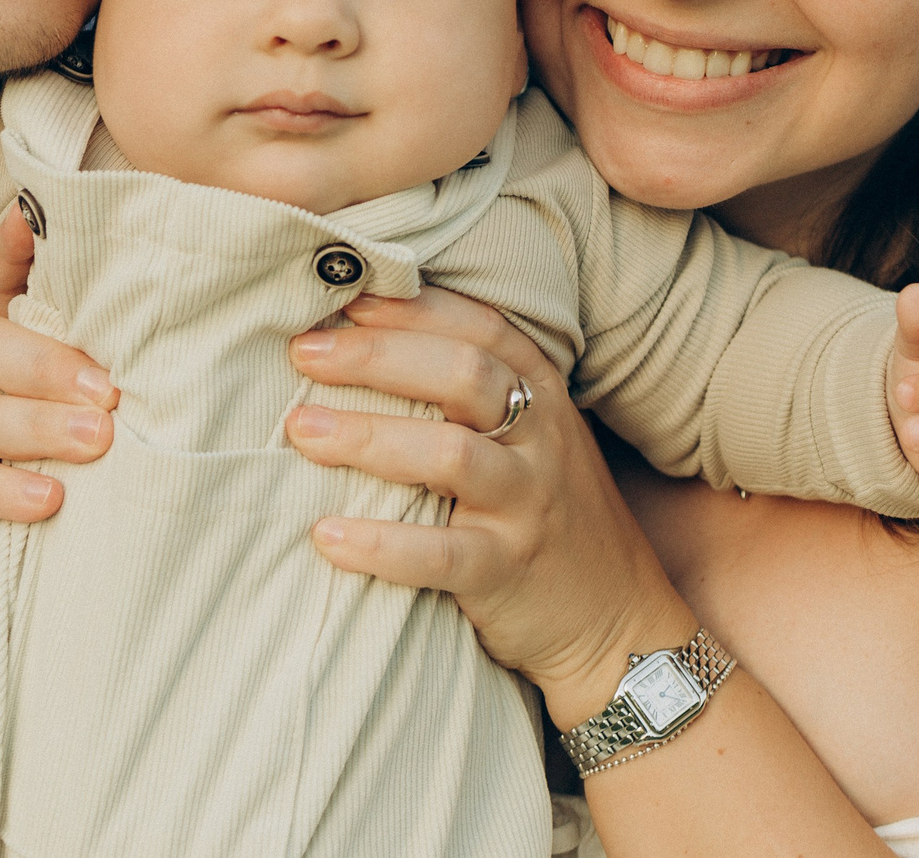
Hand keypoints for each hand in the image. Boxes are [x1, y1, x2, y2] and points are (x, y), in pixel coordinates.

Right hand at [0, 207, 118, 614]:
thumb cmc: (56, 455)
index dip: (11, 246)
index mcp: (5, 338)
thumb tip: (202, 318)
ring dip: (38, 424)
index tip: (30, 213)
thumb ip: (115, 358)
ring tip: (96, 441)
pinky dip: (8, 491)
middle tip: (108, 391)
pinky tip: (50, 498)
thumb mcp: (83, 398)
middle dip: (46, 363)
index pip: (0, 278)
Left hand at [282, 287, 696, 729]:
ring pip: (451, 455)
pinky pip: (441, 554)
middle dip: (376, 356)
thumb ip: (473, 390)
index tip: (341, 297)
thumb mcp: (531, 436)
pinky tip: (326, 535)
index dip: (410, 307)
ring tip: (301, 431)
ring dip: (369, 436)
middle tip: (302, 353)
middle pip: (462, 374)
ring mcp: (528, 504)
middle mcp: (542, 439)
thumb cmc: (548, 512)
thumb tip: (357, 337)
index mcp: (543, 393)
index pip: (480, 326)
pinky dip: (380, 545)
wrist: (617, 621)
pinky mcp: (508, 570)